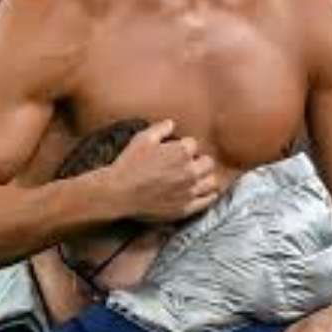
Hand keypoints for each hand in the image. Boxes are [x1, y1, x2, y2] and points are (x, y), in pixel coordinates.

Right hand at [100, 120, 218, 221]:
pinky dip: (209, 195)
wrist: (119, 193)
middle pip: (208, 162)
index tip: (176, 151)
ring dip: (206, 177)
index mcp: (183, 152)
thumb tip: (172, 124)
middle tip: (189, 164)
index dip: (184, 147)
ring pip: (212, 181)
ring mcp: (190, 190)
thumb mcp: (142, 139)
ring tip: (198, 178)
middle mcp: (191, 171)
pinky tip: (204, 192)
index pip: (193, 144)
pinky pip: (208, 200)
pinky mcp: (187, 207)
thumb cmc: (129, 164)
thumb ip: (160, 129)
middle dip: (199, 161)